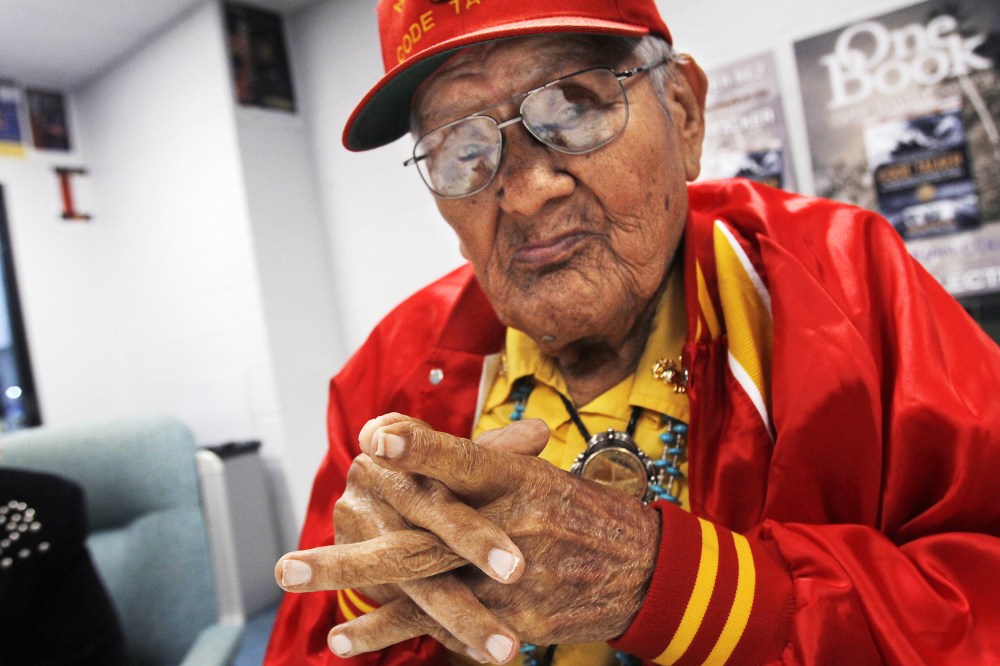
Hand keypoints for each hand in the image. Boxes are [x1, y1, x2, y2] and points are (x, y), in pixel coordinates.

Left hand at [276, 415, 659, 661]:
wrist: (643, 566)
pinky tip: (349, 641)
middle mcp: (514, 524)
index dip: (421, 449)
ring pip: (428, 589)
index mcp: (518, 477)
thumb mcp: (534, 473)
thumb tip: (389, 434)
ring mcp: (514, 578)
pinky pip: (449, 627)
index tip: (372, 437)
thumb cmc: (577, 510)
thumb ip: (472, 458)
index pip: (464, 459)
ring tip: (316, 619)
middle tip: (287, 567)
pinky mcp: (518, 620)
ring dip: (364, 602)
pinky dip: (398, 631)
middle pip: (425, 536)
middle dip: (352, 555)